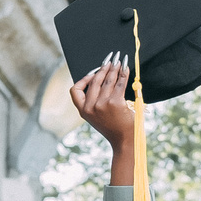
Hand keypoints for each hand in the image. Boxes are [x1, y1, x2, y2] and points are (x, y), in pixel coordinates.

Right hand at [71, 56, 139, 179]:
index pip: (75, 91)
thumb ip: (95, 102)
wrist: (125, 141)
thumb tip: (102, 78)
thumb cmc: (114, 128)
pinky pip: (119, 84)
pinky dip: (124, 74)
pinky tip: (126, 68)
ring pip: (107, 80)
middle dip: (103, 67)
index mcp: (83, 111)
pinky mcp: (115, 103)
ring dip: (114, 68)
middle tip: (110, 60)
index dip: (83, 79)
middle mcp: (90, 107)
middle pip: (94, 81)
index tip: (93, 73)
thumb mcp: (97, 117)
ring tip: (119, 61)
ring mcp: (102, 105)